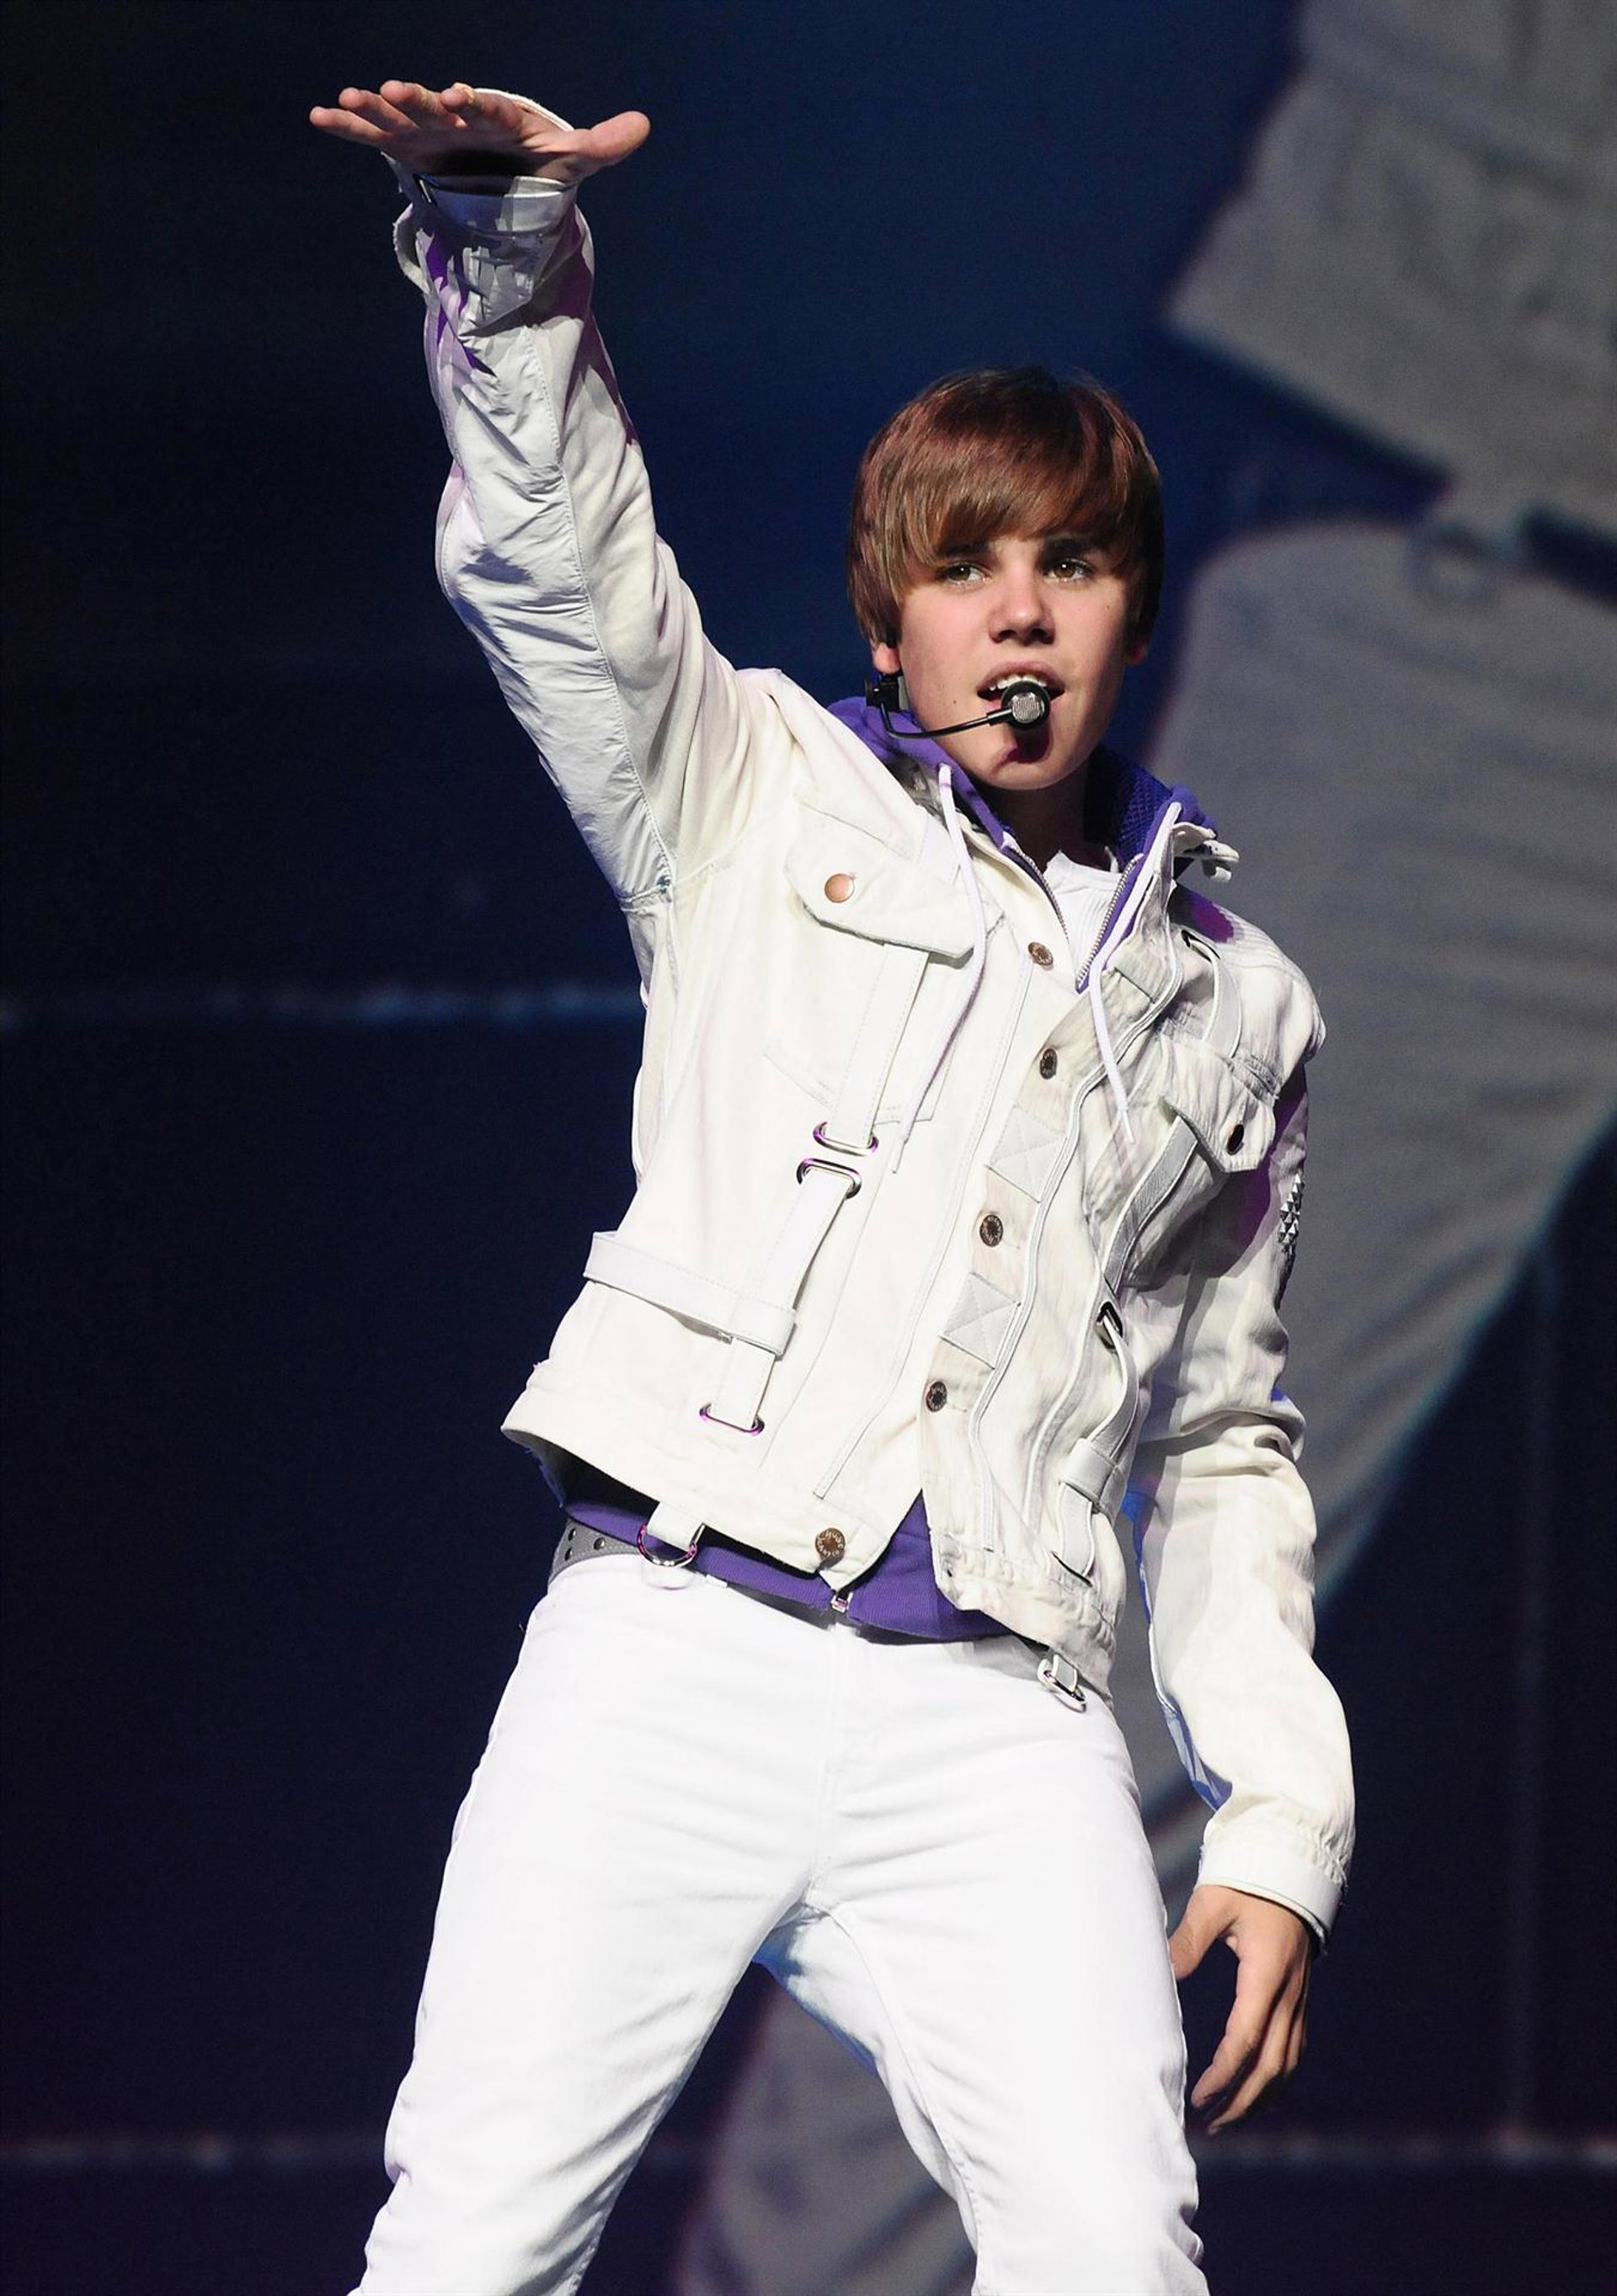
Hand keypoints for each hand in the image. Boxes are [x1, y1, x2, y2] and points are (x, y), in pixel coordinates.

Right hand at [308, 81, 648, 185]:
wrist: (513, 168)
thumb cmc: (540, 158)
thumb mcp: (574, 157)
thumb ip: (602, 143)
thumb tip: (644, 125)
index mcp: (498, 117)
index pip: (488, 108)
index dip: (475, 103)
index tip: (461, 96)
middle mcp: (459, 117)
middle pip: (437, 108)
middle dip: (417, 99)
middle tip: (393, 88)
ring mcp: (429, 131)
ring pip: (399, 118)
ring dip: (374, 109)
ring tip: (345, 97)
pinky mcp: (410, 148)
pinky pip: (374, 137)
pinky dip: (348, 128)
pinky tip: (319, 115)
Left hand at [1168, 1884, 1311, 2132]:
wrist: (1291, 1867)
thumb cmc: (1246, 1882)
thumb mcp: (1213, 1903)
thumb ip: (1188, 1939)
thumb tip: (1162, 1972)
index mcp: (1266, 1974)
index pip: (1246, 2039)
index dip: (1224, 2074)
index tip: (1199, 2097)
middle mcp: (1289, 1994)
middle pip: (1271, 2065)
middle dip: (1241, 2101)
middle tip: (1207, 2124)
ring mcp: (1299, 1999)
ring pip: (1287, 2064)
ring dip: (1260, 2097)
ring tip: (1226, 2119)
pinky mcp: (1299, 1998)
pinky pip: (1293, 2049)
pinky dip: (1276, 2078)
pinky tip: (1256, 2092)